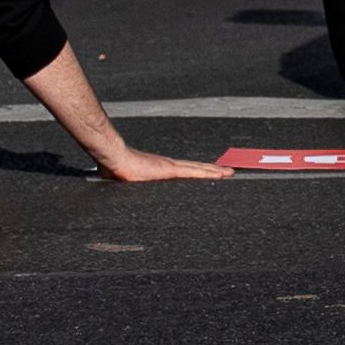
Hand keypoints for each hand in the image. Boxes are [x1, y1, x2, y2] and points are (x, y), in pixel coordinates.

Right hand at [96, 143, 230, 183]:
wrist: (114, 159)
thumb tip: (116, 185)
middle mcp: (169, 165)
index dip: (197, 170)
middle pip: (196, 167)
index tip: (207, 172)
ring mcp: (171, 166)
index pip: (184, 170)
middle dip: (212, 169)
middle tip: (227, 171)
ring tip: (230, 173)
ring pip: (199, 169)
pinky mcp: (170, 170)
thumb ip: (127, 182)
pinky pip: (194, 172)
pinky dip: (208, 173)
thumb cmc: (115, 168)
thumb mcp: (124, 179)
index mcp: (160, 168)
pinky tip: (220, 175)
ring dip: (215, 171)